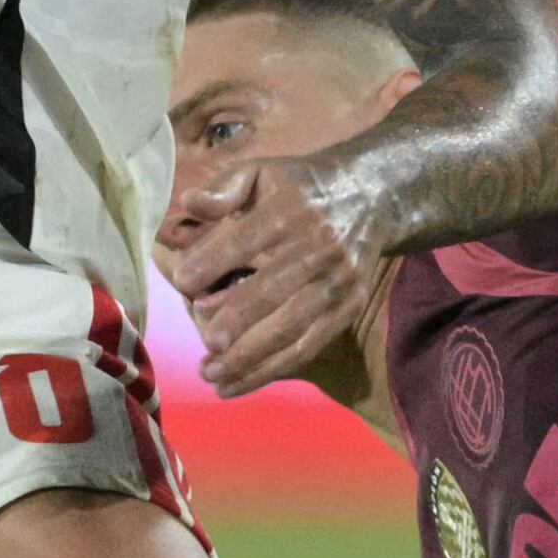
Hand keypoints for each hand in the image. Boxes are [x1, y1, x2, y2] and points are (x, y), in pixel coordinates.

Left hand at [162, 158, 383, 394]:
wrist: (372, 195)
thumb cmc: (298, 187)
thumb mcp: (261, 172)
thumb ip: (223, 188)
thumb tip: (188, 204)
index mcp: (291, 210)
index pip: (250, 238)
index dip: (217, 259)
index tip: (184, 282)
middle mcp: (319, 247)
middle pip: (276, 288)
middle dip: (241, 318)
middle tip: (208, 345)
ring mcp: (338, 281)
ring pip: (295, 326)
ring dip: (254, 357)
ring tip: (213, 377)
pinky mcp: (350, 306)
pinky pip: (310, 344)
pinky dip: (275, 368)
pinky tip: (238, 385)